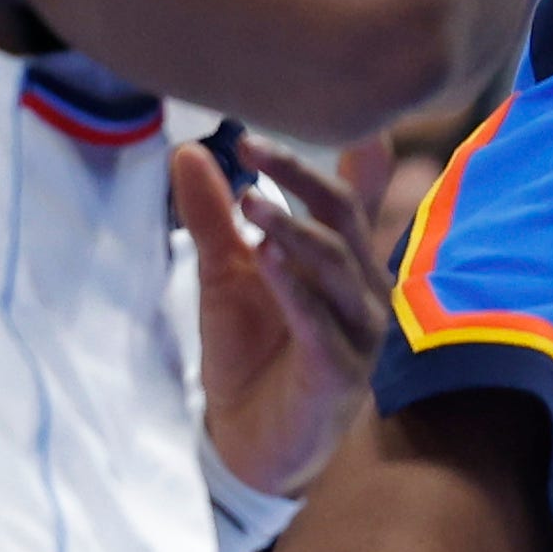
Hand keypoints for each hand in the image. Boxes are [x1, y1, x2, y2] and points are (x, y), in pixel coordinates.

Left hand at [181, 135, 388, 501]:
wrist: (247, 443)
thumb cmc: (250, 351)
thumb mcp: (225, 274)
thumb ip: (214, 217)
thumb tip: (189, 150)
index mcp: (346, 258)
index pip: (351, 191)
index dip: (343, 150)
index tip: (306, 108)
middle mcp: (363, 288)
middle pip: (343, 215)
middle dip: (300, 176)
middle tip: (251, 144)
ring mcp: (358, 332)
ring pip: (336, 264)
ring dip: (292, 228)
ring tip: (248, 199)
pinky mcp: (338, 373)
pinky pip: (319, 321)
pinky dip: (293, 286)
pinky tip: (264, 256)